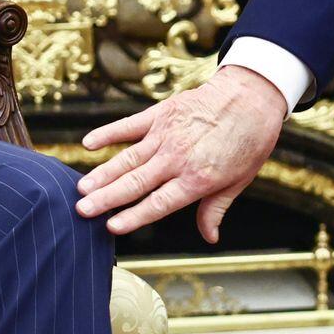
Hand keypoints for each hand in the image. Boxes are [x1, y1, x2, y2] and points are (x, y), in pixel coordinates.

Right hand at [75, 66, 287, 242]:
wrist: (252, 97)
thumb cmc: (249, 142)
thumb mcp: (239, 180)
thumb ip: (215, 208)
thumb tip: (209, 237)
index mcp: (197, 179)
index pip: (158, 203)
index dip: (134, 217)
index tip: (111, 227)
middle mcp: (177, 158)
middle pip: (136, 183)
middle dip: (107, 199)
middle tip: (82, 210)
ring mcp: (167, 134)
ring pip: (128, 158)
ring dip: (103, 174)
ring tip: (82, 188)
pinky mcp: (162, 114)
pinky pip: (130, 126)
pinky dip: (109, 134)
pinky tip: (89, 143)